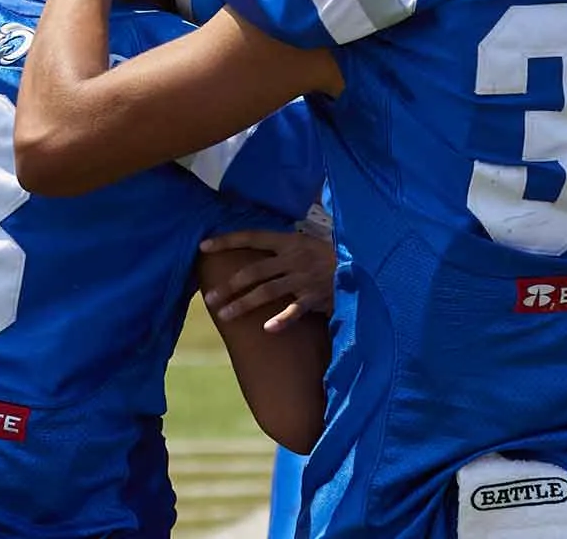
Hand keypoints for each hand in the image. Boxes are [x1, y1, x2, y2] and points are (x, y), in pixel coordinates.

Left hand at [200, 229, 334, 331]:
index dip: (227, 241)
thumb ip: (284, 247)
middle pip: (253, 271)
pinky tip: (267, 329)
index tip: (203, 246)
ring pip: (267, 292)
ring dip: (243, 304)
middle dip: (229, 285)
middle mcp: (294, 258)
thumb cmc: (332, 256)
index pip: (252, 237)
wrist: (363, 266)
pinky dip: (281, 320)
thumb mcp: (308, 242)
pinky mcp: (316, 297)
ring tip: (224, 316)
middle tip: (209, 298)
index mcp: (290, 241)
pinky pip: (295, 310)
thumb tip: (257, 248)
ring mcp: (304, 278)